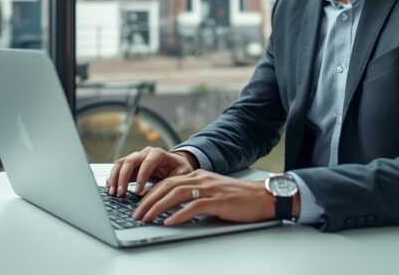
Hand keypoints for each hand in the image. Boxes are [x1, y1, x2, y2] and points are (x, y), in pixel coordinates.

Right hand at [107, 147, 196, 196]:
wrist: (177, 165)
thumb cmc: (180, 170)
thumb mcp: (179, 177)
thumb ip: (166, 184)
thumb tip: (149, 196)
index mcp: (158, 153)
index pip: (147, 163)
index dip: (141, 177)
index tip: (138, 192)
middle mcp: (145, 153)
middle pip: (130, 161)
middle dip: (123, 178)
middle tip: (120, 194)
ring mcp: (136, 157)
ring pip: (120, 164)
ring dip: (114, 178)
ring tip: (112, 193)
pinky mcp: (130, 165)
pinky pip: (118, 169)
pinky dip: (113, 178)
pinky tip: (110, 189)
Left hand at [133, 171, 280, 225]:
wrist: (262, 197)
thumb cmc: (238, 198)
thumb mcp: (212, 193)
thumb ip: (194, 197)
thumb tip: (174, 210)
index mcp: (198, 175)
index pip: (168, 182)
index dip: (151, 193)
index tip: (139, 205)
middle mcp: (201, 179)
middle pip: (167, 186)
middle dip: (148, 200)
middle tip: (136, 214)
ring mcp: (210, 189)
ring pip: (176, 194)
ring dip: (158, 207)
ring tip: (146, 218)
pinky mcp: (218, 201)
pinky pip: (194, 207)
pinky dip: (179, 214)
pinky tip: (169, 222)